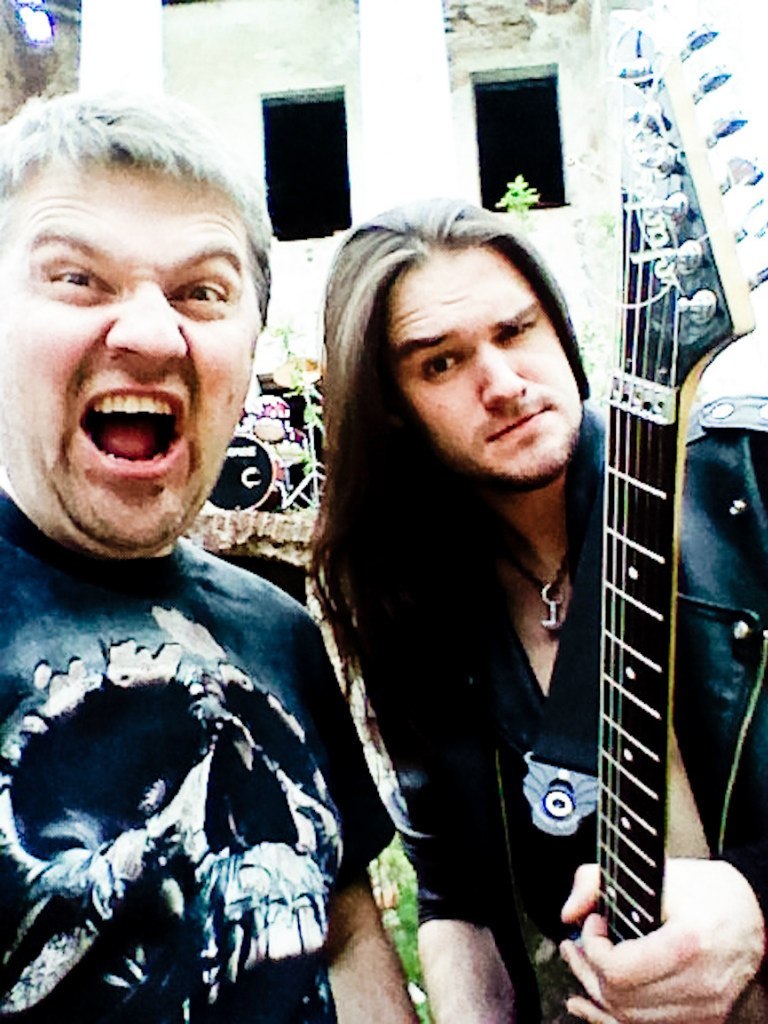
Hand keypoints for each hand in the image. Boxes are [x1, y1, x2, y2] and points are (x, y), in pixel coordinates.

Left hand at [559, 859, 764, 1022]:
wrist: (759, 916)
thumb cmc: (711, 892)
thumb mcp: (658, 870)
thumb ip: (600, 880)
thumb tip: (569, 911)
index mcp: (688, 945)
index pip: (619, 969)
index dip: (593, 946)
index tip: (593, 922)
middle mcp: (698, 986)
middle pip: (620, 998)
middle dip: (586, 969)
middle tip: (574, 945)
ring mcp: (704, 1010)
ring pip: (630, 1019)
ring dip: (596, 992)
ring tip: (580, 964)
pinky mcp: (704, 1020)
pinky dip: (613, 1018)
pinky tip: (588, 1005)